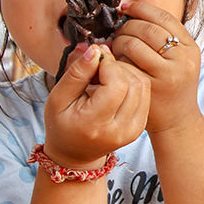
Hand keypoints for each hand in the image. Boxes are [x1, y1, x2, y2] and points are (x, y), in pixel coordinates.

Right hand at [43, 43, 150, 167]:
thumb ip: (76, 73)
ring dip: (126, 72)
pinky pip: (145, 93)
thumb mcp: (58, 98)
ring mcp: (133, 130)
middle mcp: (120, 130)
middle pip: (133, 83)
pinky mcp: (140, 127)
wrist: (74, 153)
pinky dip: (132, 81)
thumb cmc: (62, 124)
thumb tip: (96, 50)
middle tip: (99, 66)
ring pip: (142, 85)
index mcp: (96, 125)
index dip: (109, 64)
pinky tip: (115, 83)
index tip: (95, 58)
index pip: (117, 84)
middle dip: (118, 66)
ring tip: (105, 75)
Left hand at [111, 2, 201, 134]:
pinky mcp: (151, 87)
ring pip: (134, 44)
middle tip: (117, 32)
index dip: (141, 9)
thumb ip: (164, 38)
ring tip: (115, 47)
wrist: (177, 121)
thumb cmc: (171, 85)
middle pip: (147, 29)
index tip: (125, 9)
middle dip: (126, 26)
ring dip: (119, 41)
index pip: (164, 17)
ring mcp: (168, 74)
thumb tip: (132, 10)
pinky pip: (126, 63)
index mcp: (191, 48)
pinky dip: (117, 59)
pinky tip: (116, 62)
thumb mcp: (179, 60)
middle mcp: (183, 60)